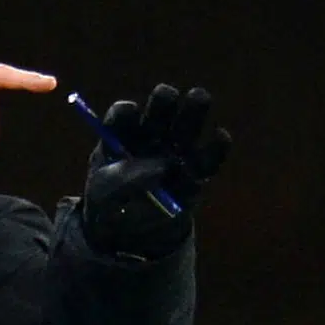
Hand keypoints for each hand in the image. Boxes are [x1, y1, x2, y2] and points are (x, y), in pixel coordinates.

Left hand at [81, 84, 231, 257]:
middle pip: (157, 113)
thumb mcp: (104, 196)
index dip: (124, 113)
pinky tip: (220, 135)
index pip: (122, 118)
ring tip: (199, 96)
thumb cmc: (111, 204)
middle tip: (166, 94)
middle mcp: (149, 138)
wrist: (130, 230)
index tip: (129, 112)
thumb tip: (159, 169)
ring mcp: (174, 152)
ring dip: (192, 111)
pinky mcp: (195, 172)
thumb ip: (122, 181)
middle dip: (162, 102)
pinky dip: (216, 147)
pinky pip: (208, 158)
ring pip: (185, 127)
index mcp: (120, 138)